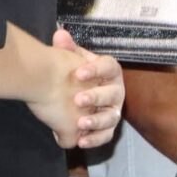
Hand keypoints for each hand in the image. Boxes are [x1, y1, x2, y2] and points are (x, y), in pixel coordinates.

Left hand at [32, 29, 124, 148]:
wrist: (75, 93)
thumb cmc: (77, 75)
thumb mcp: (72, 60)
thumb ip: (67, 49)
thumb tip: (60, 35)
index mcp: (110, 72)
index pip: (109, 67)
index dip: (96, 70)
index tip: (78, 72)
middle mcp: (116, 91)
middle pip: (112, 94)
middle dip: (96, 97)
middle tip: (77, 100)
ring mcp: (113, 110)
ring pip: (111, 117)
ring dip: (97, 121)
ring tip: (80, 123)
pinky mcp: (107, 128)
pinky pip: (106, 135)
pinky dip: (95, 140)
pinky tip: (81, 141)